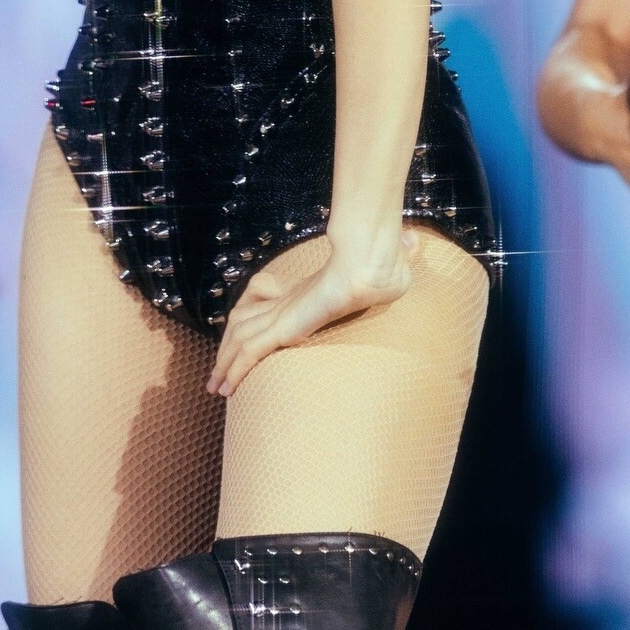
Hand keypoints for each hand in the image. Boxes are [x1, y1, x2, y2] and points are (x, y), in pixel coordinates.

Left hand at [206, 230, 415, 396]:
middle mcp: (288, 301)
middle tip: (217, 373)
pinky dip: (234, 368)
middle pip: (244, 322)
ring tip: (215, 387)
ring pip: (240, 338)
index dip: (252, 323)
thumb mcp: (389, 271)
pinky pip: (250, 350)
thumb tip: (414, 243)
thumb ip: (396, 262)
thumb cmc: (382, 268)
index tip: (243, 342)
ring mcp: (283, 312)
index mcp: (306, 292)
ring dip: (224, 363)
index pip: (267, 304)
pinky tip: (227, 386)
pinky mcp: (284, 325)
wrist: (371, 263)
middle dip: (228, 349)